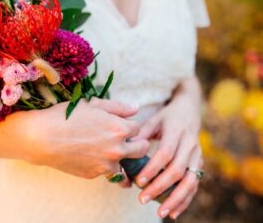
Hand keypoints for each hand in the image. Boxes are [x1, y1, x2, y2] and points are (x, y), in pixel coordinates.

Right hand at [20, 98, 150, 178]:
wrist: (39, 139)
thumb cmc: (63, 117)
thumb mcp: (90, 105)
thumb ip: (117, 107)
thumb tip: (136, 109)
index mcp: (119, 129)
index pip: (139, 128)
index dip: (128, 125)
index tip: (118, 125)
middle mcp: (118, 149)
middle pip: (142, 149)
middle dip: (136, 144)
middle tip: (120, 140)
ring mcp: (106, 165)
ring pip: (125, 164)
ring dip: (119, 157)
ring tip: (102, 150)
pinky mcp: (94, 175)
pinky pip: (106, 172)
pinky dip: (101, 165)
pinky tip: (87, 156)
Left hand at [132, 92, 202, 218]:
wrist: (190, 111)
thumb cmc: (165, 118)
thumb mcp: (153, 120)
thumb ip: (140, 133)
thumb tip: (124, 147)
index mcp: (177, 132)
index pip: (165, 153)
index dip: (152, 169)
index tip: (138, 181)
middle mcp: (190, 145)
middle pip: (177, 170)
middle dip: (160, 187)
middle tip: (142, 199)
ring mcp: (197, 157)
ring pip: (190, 181)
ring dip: (175, 199)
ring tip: (160, 212)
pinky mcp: (200, 166)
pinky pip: (194, 186)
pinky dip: (185, 201)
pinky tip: (173, 212)